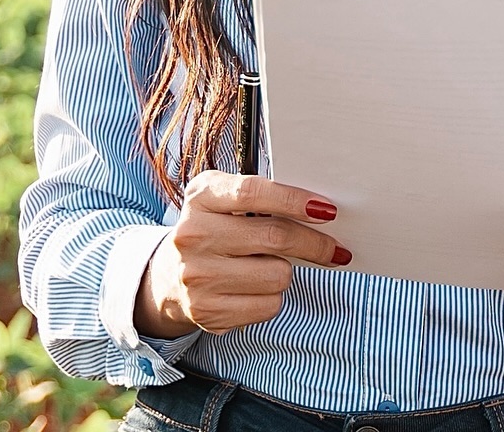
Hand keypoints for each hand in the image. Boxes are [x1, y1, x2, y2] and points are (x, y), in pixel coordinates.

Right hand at [134, 172, 350, 336]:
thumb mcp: (225, 197)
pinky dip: (273, 297)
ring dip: (287, 271)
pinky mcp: (206, 311)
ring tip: (273, 265)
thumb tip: (320, 210)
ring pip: (277, 275)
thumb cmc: (215, 227)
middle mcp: (193, 235)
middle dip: (314, 243)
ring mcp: (197, 276)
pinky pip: (267, 305)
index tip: (326, 209)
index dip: (295, 200)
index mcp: (202, 195)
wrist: (169, 276)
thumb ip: (264, 196)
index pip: (254, 193)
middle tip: (334, 247)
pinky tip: (258, 287)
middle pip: (274, 236)